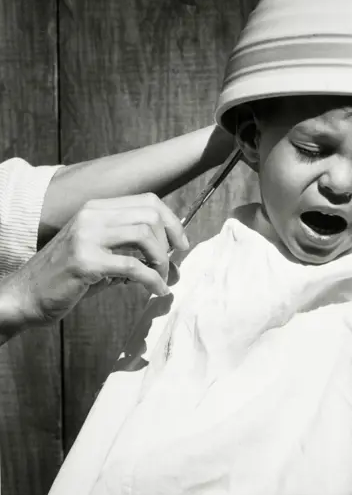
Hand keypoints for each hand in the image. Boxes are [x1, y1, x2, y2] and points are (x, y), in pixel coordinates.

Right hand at [8, 193, 187, 327]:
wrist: (26, 294)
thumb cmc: (68, 277)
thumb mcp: (101, 254)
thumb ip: (133, 251)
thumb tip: (174, 261)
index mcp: (96, 208)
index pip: (148, 200)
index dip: (171, 221)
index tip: (181, 244)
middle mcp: (91, 215)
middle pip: (150, 215)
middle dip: (169, 242)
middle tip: (170, 265)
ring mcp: (87, 236)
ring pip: (145, 235)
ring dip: (161, 260)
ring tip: (161, 278)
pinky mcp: (85, 262)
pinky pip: (134, 268)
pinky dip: (153, 280)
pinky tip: (156, 291)